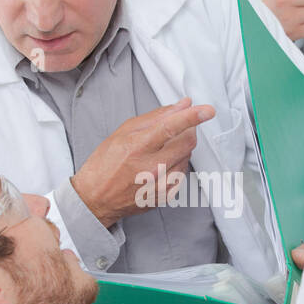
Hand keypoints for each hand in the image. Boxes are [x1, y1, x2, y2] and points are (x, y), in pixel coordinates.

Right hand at [71, 98, 214, 227]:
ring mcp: (160, 185)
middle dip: (188, 129)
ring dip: (180, 147)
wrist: (96, 198)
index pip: (171, 128)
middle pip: (187, 142)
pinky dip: (176, 164)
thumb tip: (182, 105)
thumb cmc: (105, 164)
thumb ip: (155, 117)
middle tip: (177, 127)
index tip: (207, 110)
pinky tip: (159, 165)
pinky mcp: (166, 196)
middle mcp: (151, 168)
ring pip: (187, 157)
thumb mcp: (123, 132)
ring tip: (159, 150)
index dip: (192, 117)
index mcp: (138, 148)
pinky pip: (182, 173)